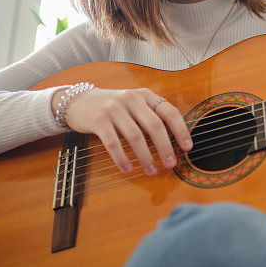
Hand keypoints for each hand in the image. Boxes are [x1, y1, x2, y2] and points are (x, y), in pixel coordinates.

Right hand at [51, 88, 192, 174]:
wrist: (79, 101)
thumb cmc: (113, 107)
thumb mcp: (134, 105)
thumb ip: (151, 116)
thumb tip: (174, 141)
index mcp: (145, 95)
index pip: (169, 112)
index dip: (181, 130)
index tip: (187, 147)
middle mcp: (131, 99)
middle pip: (154, 126)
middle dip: (165, 148)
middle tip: (171, 164)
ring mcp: (114, 108)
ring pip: (135, 136)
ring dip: (146, 157)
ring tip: (152, 171)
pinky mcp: (98, 120)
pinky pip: (113, 143)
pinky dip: (122, 158)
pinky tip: (128, 169)